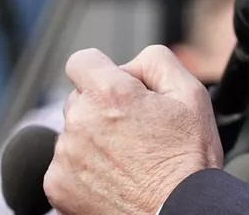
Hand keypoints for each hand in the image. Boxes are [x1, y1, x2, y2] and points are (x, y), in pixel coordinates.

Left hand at [45, 46, 222, 214]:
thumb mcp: (191, 95)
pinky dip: (83, 171)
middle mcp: (79, 121)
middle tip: (134, 132)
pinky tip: (113, 179)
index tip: (116, 90)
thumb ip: (156, 61)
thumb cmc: (188, 162)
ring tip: (127, 161)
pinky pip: (64, 167)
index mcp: (108, 94)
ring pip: (72, 134)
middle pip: (78, 99)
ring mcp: (65, 157)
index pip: (81, 61)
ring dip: (92, 141)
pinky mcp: (57, 187)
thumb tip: (130, 63)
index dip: (102, 72)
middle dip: (101, 108)